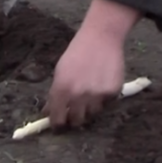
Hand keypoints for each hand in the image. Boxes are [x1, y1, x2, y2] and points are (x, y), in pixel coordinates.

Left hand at [44, 0, 140, 128]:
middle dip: (75, 118)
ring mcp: (97, 95)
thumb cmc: (77, 52)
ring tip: (91, 91)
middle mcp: (78, 95)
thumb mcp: (60, 71)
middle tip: (77, 110)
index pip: (57, 119)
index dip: (58, 124)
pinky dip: (104, 97)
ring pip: (93, 113)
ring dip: (91, 107)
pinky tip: (102, 82)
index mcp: (61, 89)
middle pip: (77, 121)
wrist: (101, 37)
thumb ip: (55, 93)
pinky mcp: (112, 92)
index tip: (60, 124)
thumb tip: (49, 112)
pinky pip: (107, 103)